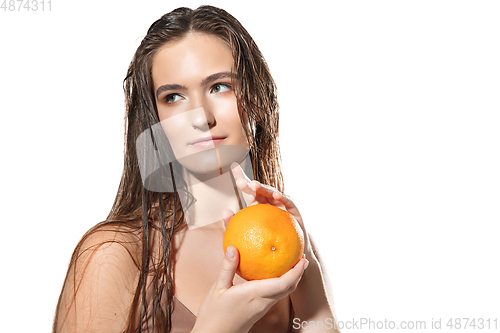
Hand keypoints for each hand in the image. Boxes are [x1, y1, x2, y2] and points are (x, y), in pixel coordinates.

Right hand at [193, 245, 307, 332]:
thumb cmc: (213, 314)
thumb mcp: (217, 288)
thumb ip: (227, 267)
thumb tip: (232, 247)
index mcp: (253, 295)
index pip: (282, 284)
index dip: (295, 272)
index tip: (303, 260)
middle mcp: (262, 303)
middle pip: (288, 289)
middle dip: (298, 274)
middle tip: (302, 259)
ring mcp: (262, 309)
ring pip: (283, 294)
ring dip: (291, 280)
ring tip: (292, 265)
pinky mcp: (259, 312)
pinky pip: (275, 297)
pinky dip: (281, 285)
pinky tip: (274, 277)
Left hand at [223, 162, 310, 255]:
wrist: (291, 254)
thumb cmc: (267, 244)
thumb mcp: (248, 235)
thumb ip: (234, 224)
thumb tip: (224, 211)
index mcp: (258, 204)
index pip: (248, 190)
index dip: (241, 177)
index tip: (233, 166)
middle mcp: (269, 201)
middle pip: (258, 189)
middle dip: (249, 183)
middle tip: (239, 182)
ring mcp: (281, 204)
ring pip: (271, 192)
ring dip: (263, 188)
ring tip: (254, 185)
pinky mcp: (293, 209)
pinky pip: (287, 202)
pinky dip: (282, 197)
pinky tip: (276, 195)